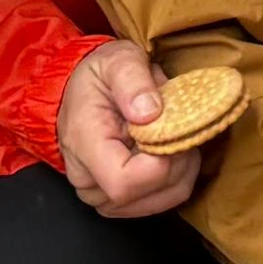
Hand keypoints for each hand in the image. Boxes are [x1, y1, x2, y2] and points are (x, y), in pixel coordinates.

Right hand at [56, 40, 205, 218]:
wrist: (80, 93)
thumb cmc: (99, 77)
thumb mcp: (117, 60)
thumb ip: (133, 81)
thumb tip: (149, 113)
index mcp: (84, 146)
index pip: (125, 182)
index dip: (161, 162)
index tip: (172, 128)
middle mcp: (88, 183)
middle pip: (148, 194)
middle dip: (177, 159)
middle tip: (178, 124)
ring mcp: (102, 199)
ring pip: (162, 200)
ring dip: (182, 168)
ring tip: (174, 134)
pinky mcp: (118, 203)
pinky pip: (162, 200)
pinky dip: (177, 177)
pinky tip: (170, 150)